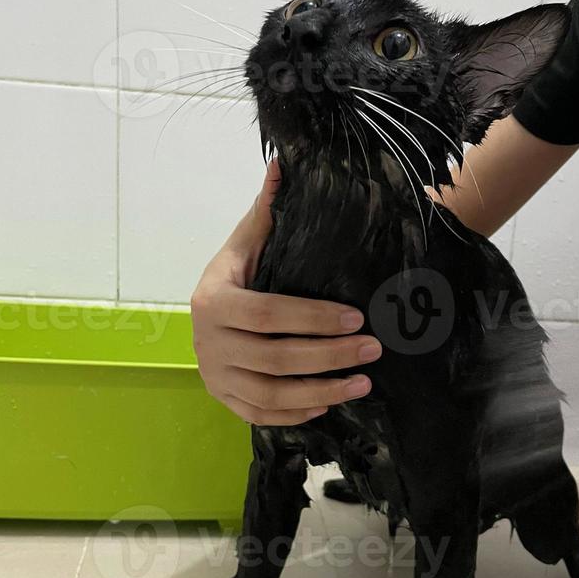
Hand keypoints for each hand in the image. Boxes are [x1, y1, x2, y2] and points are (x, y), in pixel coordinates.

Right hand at [191, 159, 381, 425]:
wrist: (205, 309)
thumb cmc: (237, 272)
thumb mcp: (247, 241)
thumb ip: (267, 210)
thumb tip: (285, 163)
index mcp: (213, 301)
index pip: (267, 315)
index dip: (314, 319)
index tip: (357, 318)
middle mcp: (208, 343)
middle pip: (275, 359)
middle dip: (329, 356)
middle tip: (373, 350)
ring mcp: (214, 375)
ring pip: (271, 394)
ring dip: (321, 392)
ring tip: (363, 384)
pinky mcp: (223, 398)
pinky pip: (260, 414)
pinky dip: (296, 414)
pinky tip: (329, 405)